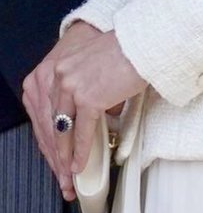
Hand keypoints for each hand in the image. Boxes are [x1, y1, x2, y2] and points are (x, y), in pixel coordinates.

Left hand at [22, 23, 145, 200]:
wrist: (144, 43)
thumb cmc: (129, 48)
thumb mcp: (95, 61)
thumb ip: (85, 80)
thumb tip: (89, 104)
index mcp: (61, 64)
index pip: (49, 104)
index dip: (53, 128)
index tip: (57, 142)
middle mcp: (61, 75)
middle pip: (53, 119)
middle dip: (57, 146)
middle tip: (61, 162)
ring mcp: (72, 87)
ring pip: (63, 130)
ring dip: (65, 154)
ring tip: (68, 169)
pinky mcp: (88, 99)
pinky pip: (82, 133)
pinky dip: (81, 152)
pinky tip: (80, 164)